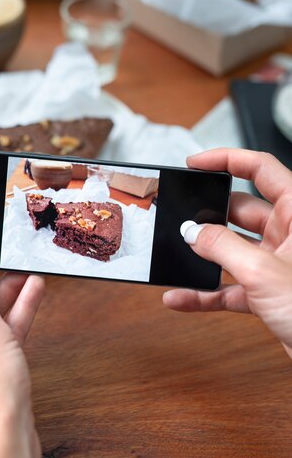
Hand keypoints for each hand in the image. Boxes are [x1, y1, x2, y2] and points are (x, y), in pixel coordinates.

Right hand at [163, 149, 291, 356]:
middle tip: (181, 218)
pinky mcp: (268, 292)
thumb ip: (222, 247)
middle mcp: (288, 234)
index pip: (261, 169)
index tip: (195, 163)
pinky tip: (181, 298)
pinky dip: (206, 292)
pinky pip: (230, 286)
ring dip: (204, 257)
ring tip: (177, 256)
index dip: (227, 159)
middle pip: (240, 210)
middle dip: (208, 215)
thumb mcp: (262, 272)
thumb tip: (192, 231)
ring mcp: (278, 263)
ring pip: (232, 250)